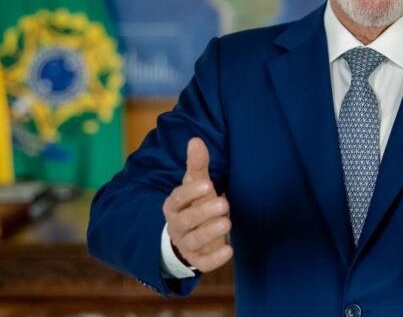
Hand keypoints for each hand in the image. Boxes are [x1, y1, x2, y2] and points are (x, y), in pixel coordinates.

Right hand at [162, 137, 232, 271]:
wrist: (187, 236)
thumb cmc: (193, 204)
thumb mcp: (195, 185)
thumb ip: (197, 166)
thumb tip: (196, 140)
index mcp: (173, 206)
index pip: (178, 198)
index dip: (191, 192)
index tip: (208, 184)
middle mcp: (176, 226)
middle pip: (186, 221)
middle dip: (203, 213)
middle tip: (224, 204)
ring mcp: (186, 245)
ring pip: (195, 241)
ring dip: (210, 233)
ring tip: (227, 223)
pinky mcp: (197, 260)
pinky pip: (204, 263)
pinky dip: (216, 259)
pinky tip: (230, 251)